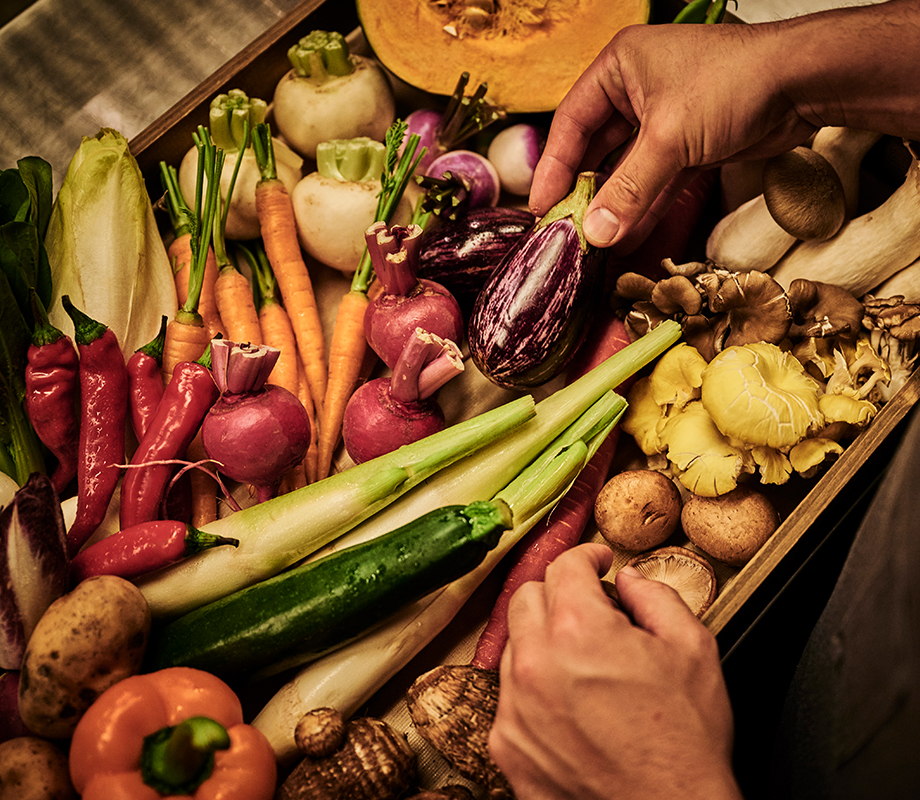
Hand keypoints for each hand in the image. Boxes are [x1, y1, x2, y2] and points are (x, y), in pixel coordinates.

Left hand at [489, 543, 741, 799]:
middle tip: (590, 609)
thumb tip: (629, 580)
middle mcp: (536, 663)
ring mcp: (515, 706)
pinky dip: (534, 688)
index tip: (597, 562)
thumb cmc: (683, 745)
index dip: (586, 556)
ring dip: (544, 640)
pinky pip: (510, 695)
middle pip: (527, 597)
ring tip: (585, 664)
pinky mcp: (507, 744)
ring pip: (515, 645)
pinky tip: (570, 703)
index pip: (565, 565)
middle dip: (559, 593)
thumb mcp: (693, 650)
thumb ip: (655, 597)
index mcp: (579, 630)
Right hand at [529, 21, 816, 251]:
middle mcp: (635, 89)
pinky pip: (653, 180)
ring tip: (591, 242)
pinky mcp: (687, 143)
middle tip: (563, 230)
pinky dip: (642, 206)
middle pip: (595, 148)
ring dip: (612, 204)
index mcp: (619, 67)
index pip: (571, 122)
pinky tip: (625, 235)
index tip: (541, 207)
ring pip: (625, 168)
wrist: (804, 82)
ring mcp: (662, 117)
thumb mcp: (671, 138)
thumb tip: (595, 233)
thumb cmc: (735, 83)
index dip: (553, 167)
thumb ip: (630, 189)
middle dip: (583, 191)